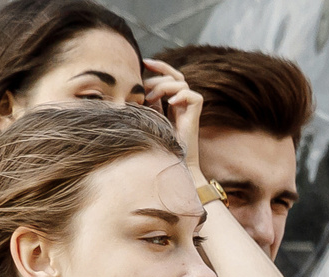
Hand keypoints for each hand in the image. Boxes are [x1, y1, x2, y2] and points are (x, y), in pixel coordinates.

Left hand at [142, 58, 203, 172]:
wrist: (169, 162)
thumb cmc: (154, 142)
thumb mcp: (145, 114)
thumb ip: (144, 99)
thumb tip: (134, 83)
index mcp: (170, 101)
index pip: (169, 75)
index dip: (159, 66)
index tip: (144, 62)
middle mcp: (181, 103)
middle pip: (175, 76)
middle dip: (158, 77)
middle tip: (145, 90)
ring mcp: (188, 109)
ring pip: (182, 83)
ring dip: (164, 87)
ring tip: (154, 100)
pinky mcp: (195, 116)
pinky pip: (193, 96)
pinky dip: (182, 95)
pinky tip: (172, 103)